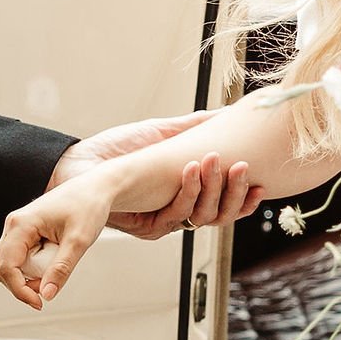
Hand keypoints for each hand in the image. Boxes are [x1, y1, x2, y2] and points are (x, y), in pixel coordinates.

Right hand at [0, 173, 118, 310]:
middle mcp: (14, 225)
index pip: (6, 266)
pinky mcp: (26, 233)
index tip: (39, 303)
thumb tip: (47, 294)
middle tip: (48, 289)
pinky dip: (35, 268)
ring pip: (11, 265)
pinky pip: (22, 258)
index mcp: (20, 224)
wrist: (95, 189)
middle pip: (3, 268)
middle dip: (22, 284)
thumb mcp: (79, 241)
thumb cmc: (88, 207)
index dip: (19, 290)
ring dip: (29, 276)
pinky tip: (53, 263)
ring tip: (54, 270)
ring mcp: (18, 229)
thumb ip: (61, 268)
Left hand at [53, 116, 262, 240]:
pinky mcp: (146, 227)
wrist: (79, 163)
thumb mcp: (163, 132)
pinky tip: (189, 168)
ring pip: (200, 218)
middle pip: (218, 216)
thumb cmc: (119, 149)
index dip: (244, 200)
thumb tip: (228, 112)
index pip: (225, 207)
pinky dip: (186, 191)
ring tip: (215, 159)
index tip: (261, 184)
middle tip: (243, 167)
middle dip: (233, 192)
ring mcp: (162, 222)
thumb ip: (196, 126)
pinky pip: (174, 216)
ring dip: (212, 189)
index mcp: (187, 196)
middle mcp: (177, 213)